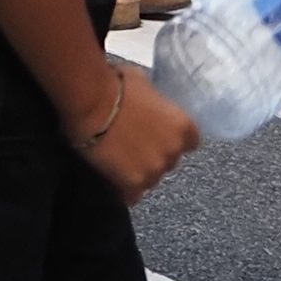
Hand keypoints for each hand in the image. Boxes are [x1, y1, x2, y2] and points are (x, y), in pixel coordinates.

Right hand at [74, 70, 199, 203]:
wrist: (90, 101)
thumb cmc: (115, 85)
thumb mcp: (144, 85)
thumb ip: (153, 103)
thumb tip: (147, 104)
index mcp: (183, 127)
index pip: (190, 142)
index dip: (171, 139)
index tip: (157, 135)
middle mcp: (174, 152)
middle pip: (169, 161)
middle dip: (153, 155)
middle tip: (131, 145)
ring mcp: (155, 170)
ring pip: (150, 179)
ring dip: (138, 172)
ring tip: (116, 161)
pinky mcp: (133, 183)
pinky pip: (131, 195)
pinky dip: (123, 190)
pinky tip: (111, 179)